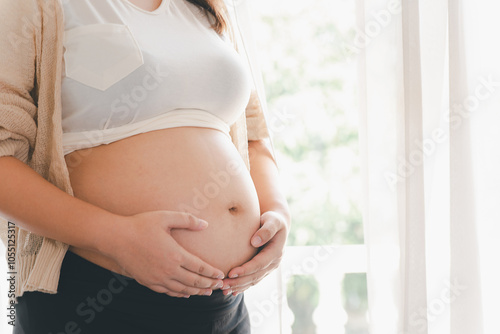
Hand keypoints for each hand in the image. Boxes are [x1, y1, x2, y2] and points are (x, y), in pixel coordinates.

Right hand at [102, 211, 224, 297]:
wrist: (116, 238)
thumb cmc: (141, 225)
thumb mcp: (166, 217)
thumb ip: (187, 220)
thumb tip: (205, 224)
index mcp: (175, 255)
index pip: (200, 267)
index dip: (212, 273)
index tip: (221, 275)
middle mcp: (168, 270)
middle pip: (194, 281)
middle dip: (208, 284)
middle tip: (219, 286)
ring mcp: (157, 278)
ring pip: (182, 289)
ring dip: (196, 292)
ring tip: (206, 292)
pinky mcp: (148, 282)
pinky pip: (167, 292)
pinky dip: (179, 294)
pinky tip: (185, 294)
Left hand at [222, 211, 289, 295]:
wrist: (277, 224)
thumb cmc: (273, 219)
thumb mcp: (273, 220)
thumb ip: (266, 230)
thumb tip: (255, 242)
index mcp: (276, 252)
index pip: (259, 264)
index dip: (245, 270)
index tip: (231, 273)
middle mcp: (274, 262)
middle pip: (255, 276)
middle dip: (239, 282)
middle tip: (222, 285)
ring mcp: (269, 267)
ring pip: (254, 281)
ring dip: (239, 287)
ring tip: (224, 290)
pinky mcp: (264, 269)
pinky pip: (253, 280)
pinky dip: (243, 286)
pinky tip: (232, 291)